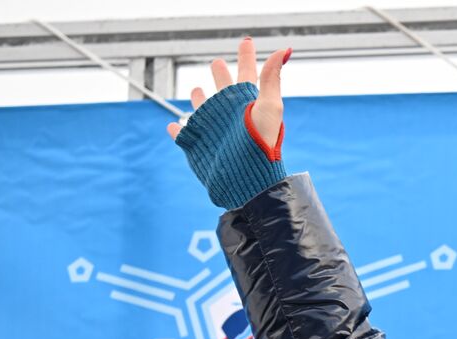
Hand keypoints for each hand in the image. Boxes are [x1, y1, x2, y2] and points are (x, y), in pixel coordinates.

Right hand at [167, 36, 287, 149]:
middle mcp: (230, 115)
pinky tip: (173, 125)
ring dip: (200, 99)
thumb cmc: (261, 144)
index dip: (246, 57)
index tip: (246, 42)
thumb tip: (283, 50)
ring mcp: (214, 129)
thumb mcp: (269, 107)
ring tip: (196, 89)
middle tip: (217, 62)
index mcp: (247, 104)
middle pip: (225, 89)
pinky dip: (177, 129)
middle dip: (221, 75)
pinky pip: (184, 134)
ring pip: (204, 109)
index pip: (247, 74)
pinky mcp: (199, 144)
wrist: (245, 178)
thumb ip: (272, 79)